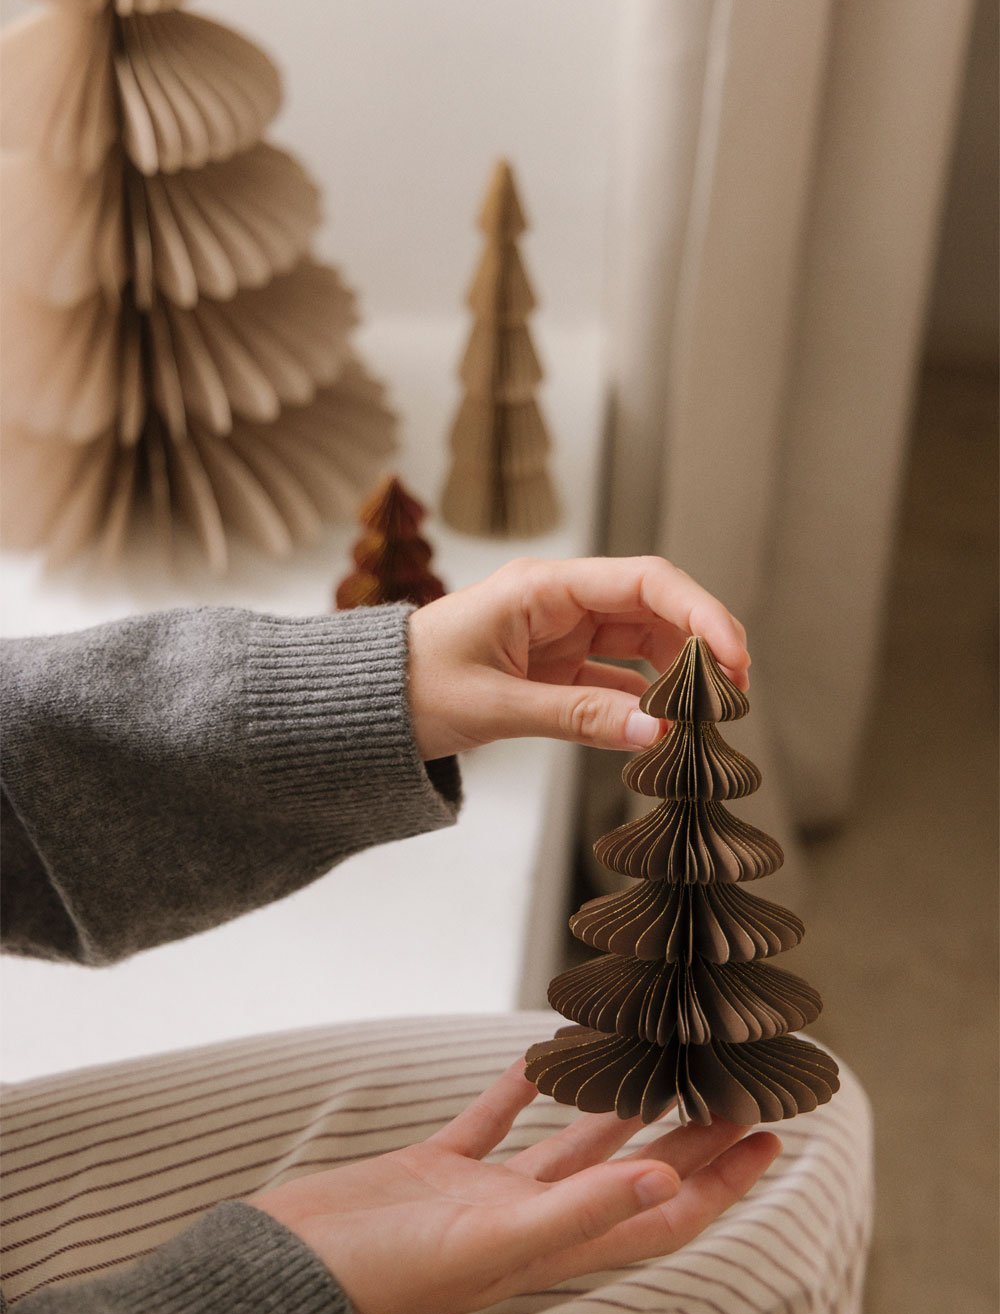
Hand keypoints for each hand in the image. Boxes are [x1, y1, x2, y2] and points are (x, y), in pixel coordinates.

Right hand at [252, 1061, 779, 1313]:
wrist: (286, 1270)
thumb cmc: (384, 1275)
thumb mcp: (492, 1244)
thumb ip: (581, 1211)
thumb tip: (668, 1186)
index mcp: (556, 1248)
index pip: (663, 1214)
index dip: (722, 1180)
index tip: (771, 1135)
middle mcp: (529, 1222)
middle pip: (629, 1175)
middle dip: (685, 1138)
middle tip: (733, 1087)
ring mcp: (479, 1197)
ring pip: (565, 1146)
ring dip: (611, 1108)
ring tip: (654, 1061)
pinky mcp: (433, 1169)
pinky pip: (489, 1123)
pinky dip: (517, 1090)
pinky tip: (535, 1052)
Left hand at [407, 555, 749, 759]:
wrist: (366, 706)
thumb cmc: (412, 689)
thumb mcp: (496, 706)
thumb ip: (579, 716)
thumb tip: (657, 731)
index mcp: (543, 588)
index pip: (643, 582)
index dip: (698, 612)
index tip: (735, 654)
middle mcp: (559, 601)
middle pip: (653, 608)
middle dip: (701, 645)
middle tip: (737, 693)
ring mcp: (560, 632)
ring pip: (641, 642)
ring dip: (678, 674)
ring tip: (711, 714)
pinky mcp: (555, 665)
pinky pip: (617, 675)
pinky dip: (645, 700)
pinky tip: (667, 727)